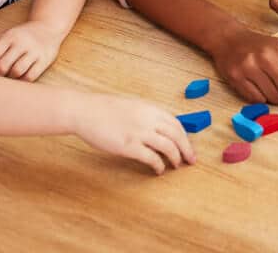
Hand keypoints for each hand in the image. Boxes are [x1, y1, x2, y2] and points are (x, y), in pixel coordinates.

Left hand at [0, 20, 65, 80]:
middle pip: (3, 66)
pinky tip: (20, 77)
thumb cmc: (21, 35)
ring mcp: (34, 52)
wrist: (48, 29)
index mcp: (9, 37)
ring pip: (17, 71)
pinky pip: (31, 76)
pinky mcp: (44, 60)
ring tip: (9, 76)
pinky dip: (22, 80)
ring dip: (10, 78)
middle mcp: (22, 43)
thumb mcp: (3, 36)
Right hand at [73, 93, 194, 174]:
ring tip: (176, 165)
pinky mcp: (128, 146)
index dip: (185, 137)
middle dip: (186, 149)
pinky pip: (151, 158)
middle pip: (177, 135)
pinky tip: (158, 170)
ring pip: (168, 147)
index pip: (176, 124)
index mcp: (150, 109)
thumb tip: (161, 129)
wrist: (85, 111)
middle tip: (191, 160)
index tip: (189, 146)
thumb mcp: (133, 107)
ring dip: (175, 158)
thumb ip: (148, 116)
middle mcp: (148, 119)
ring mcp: (139, 133)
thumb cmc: (105, 110)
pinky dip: (158, 165)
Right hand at [212, 25, 277, 103]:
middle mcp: (267, 57)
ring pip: (276, 100)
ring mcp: (250, 68)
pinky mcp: (236, 78)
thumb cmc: (263, 47)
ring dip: (277, 97)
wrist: (230, 40)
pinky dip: (262, 98)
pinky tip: (259, 86)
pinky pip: (258, 101)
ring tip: (272, 85)